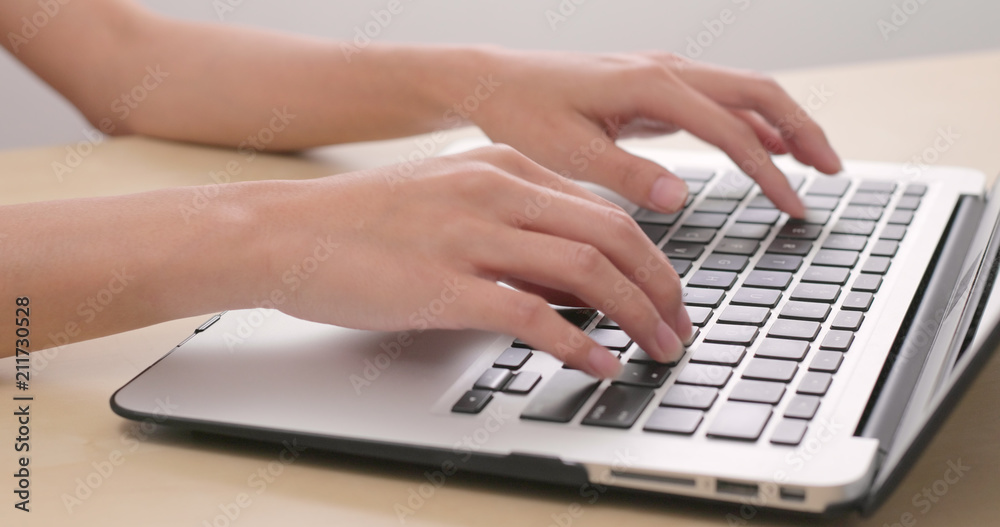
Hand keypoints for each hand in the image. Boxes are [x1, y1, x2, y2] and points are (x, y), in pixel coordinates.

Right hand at [258, 146, 691, 377]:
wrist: (283, 232)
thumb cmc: (362, 223)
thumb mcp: (450, 203)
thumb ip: (515, 232)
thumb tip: (574, 281)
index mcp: (502, 167)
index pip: (602, 209)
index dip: (650, 257)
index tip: (667, 294)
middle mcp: (495, 191)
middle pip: (611, 234)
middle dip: (661, 286)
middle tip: (679, 326)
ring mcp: (469, 234)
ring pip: (585, 268)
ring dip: (635, 314)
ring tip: (656, 347)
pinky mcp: (443, 283)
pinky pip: (531, 314)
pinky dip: (578, 342)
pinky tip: (599, 364)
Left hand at [468, 50, 841, 216]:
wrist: (493, 82)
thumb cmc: (522, 113)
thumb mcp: (567, 153)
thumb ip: (626, 175)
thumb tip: (681, 197)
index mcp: (650, 86)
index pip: (731, 129)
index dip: (769, 171)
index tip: (794, 206)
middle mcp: (664, 71)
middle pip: (757, 92)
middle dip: (802, 130)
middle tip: (832, 171)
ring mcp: (660, 74)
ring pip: (741, 91)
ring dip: (781, 122)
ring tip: (813, 160)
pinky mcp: (651, 87)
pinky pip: (714, 99)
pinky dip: (747, 121)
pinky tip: (761, 145)